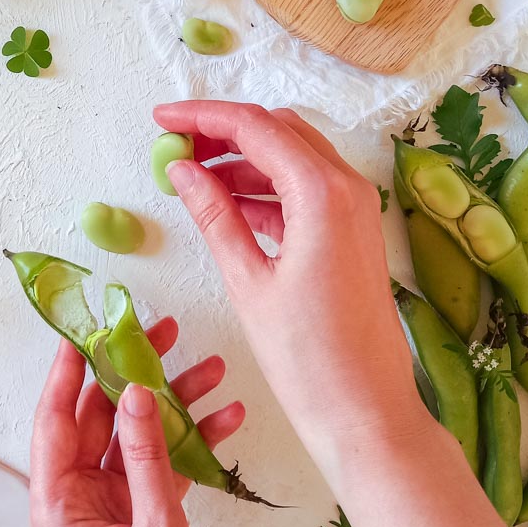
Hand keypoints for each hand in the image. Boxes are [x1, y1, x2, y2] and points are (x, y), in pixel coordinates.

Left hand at [30, 318, 243, 526]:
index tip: (82, 329)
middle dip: (134, 375)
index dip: (67, 371)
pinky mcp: (142, 516)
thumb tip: (137, 392)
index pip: (56, 420)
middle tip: (163, 332)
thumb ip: (146, 458)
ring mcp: (111, 505)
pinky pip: (161, 465)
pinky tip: (226, 418)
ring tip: (212, 369)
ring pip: (137, 436)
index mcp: (59, 502)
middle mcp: (78, 497)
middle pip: (99, 418)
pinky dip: (191, 443)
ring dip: (174, 405)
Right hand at [152, 102, 429, 464]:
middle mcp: (348, 187)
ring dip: (243, 159)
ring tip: (191, 176)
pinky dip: (265, 188)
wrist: (366, 410)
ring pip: (293, 157)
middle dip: (224, 131)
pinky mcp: (353, 231)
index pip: (255, 127)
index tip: (161, 118)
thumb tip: (182, 169)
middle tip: (174, 145)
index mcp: (322, 193)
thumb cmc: (308, 357)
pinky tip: (227, 204)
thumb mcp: (248, 281)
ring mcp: (356, 208)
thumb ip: (215, 215)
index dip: (202, 117)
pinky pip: (305, 190)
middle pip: (278, 131)